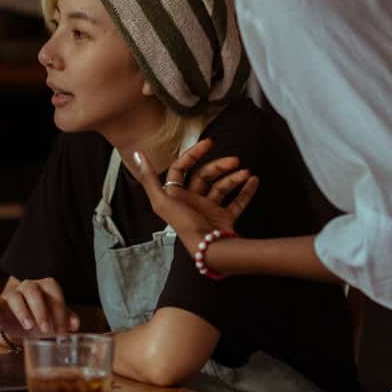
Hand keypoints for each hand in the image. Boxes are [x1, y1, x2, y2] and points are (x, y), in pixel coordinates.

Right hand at [0, 278, 79, 348]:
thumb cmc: (43, 318)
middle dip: (41, 310)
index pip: (54, 294)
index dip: (59, 312)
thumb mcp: (56, 318)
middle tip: (46, 329)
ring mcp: (12, 293)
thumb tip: (75, 326)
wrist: (23, 324)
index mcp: (46, 287)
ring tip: (28, 326)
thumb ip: (66, 319)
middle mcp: (29, 286)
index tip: (62, 331)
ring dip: (22, 311)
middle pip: (34, 291)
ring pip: (15, 296)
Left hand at [134, 138, 258, 250]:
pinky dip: (246, 191)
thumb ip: (148, 177)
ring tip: (245, 172)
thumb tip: (138, 153)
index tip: (209, 143)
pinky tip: (254, 181)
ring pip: (221, 187)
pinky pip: (236, 202)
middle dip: (220, 166)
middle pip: (204, 176)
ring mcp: (208, 210)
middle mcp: (191, 201)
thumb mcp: (161, 200)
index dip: (193, 154)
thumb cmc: (183, 224)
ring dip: (234, 177)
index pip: (182, 168)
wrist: (207, 247)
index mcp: (175, 196)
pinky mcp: (223, 219)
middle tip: (235, 160)